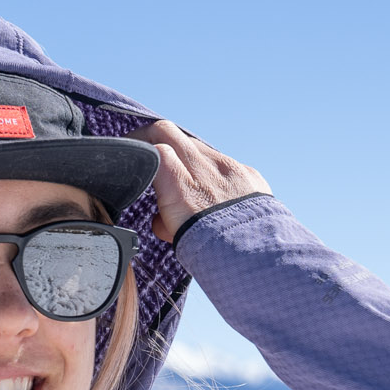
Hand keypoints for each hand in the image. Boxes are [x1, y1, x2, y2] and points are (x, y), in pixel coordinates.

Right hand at [128, 119, 270, 242]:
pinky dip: (214, 172)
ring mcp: (229, 167)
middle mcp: (204, 168)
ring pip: (199, 147)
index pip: (153, 144)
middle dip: (155, 137)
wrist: (256, 257)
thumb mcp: (174, 237)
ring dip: (187, 156)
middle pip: (171, 133)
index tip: (133, 151)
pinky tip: (217, 191)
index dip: (138, 144)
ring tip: (185, 177)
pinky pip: (226, 163)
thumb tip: (160, 220)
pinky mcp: (249, 173)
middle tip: (148, 147)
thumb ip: (163, 221)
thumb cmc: (212, 252)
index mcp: (179, 184)